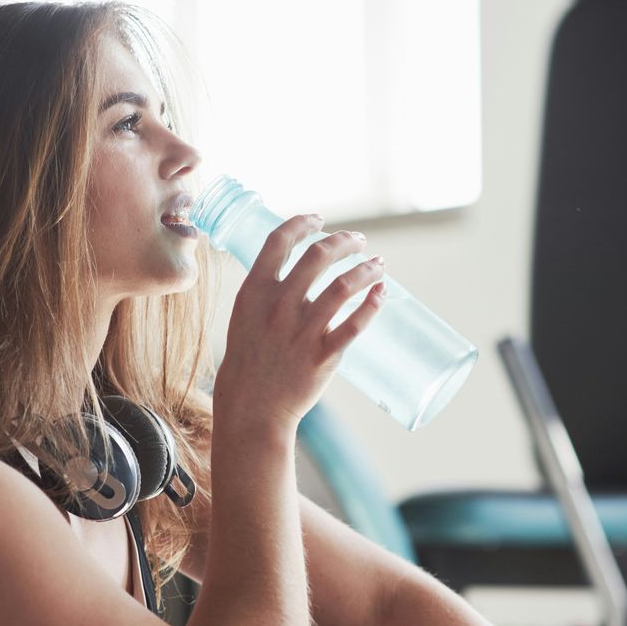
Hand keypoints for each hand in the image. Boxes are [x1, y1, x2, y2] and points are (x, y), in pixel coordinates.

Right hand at [214, 214, 386, 434]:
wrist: (251, 406)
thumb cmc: (249, 358)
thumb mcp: (245, 315)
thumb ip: (267, 289)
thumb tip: (296, 264)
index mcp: (255, 291)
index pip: (278, 240)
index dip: (301, 223)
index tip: (319, 220)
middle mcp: (279, 306)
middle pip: (318, 255)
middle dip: (344, 240)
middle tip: (359, 241)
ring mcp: (302, 331)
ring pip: (344, 286)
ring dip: (367, 269)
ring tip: (379, 265)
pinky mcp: (322, 356)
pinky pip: (355, 325)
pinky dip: (373, 304)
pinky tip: (381, 293)